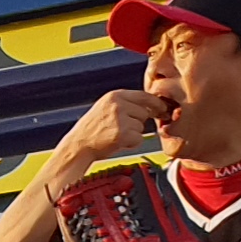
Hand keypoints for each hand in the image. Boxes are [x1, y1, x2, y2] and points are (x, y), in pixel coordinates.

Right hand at [45, 89, 173, 190]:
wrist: (78, 146)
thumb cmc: (93, 130)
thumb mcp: (106, 108)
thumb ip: (126, 103)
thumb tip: (153, 105)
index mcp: (115, 95)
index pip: (145, 96)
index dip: (156, 104)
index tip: (162, 109)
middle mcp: (118, 104)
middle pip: (145, 112)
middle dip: (138, 121)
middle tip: (121, 128)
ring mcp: (120, 119)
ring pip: (142, 126)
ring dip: (133, 133)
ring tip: (116, 135)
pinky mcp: (122, 134)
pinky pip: (139, 138)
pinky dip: (131, 143)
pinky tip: (117, 142)